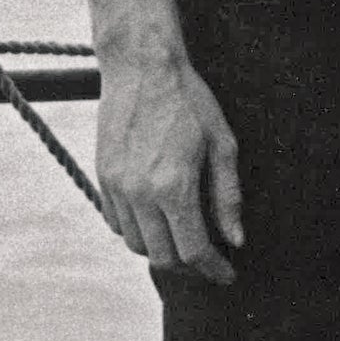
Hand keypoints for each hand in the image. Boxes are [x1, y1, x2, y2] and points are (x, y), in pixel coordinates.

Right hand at [95, 36, 243, 281]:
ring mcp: (117, 187)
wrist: (140, 67)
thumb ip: (228, 196)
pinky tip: (157, 220)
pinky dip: (137, 232)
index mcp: (174, 187)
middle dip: (189, 267)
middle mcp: (140, 193)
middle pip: (162, 257)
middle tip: (209, 260)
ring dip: (162, 250)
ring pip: (137, 244)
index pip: (193, 251)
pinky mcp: (102, 177)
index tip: (227, 274)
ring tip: (184, 239)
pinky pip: (117, 223)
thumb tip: (236, 239)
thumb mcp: (222, 143)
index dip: (214, 269)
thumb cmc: (189, 100)